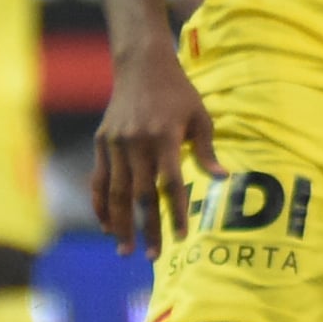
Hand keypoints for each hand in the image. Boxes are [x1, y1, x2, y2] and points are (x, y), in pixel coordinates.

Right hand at [91, 46, 221, 258]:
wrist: (141, 65)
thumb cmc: (178, 92)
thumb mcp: (200, 116)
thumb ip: (207, 151)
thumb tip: (224, 179)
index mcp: (165, 136)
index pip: (171, 182)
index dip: (176, 212)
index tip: (181, 237)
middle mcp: (137, 142)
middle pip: (141, 194)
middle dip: (147, 227)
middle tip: (152, 256)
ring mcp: (116, 143)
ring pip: (116, 191)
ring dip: (120, 223)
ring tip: (125, 250)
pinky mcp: (102, 142)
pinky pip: (99, 179)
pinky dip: (100, 204)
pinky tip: (106, 225)